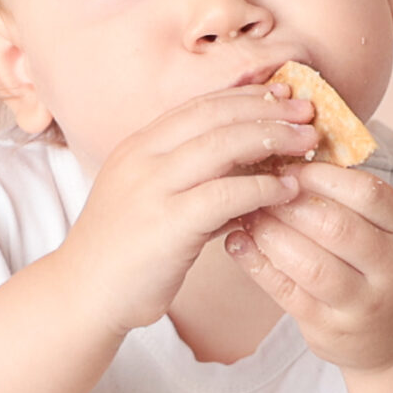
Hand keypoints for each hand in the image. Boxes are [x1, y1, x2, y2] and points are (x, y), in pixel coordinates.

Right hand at [51, 85, 319, 337]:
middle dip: (266, 110)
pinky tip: (287, 190)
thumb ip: (198, 183)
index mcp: (139, 146)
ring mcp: (151, 188)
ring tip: (306, 145)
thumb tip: (251, 173)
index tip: (284, 98)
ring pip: (221, 145)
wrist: (84, 295)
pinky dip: (261, 187)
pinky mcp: (166, 224)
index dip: (246, 97)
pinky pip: (224, 194)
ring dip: (271, 139)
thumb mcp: (156, 202)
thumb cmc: (125, 253)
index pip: (200, 106)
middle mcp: (142, 157)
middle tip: (307, 115)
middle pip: (215, 115)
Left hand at [223, 160, 392, 374]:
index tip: (289, 166)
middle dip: (289, 203)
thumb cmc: (386, 270)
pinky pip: (287, 293)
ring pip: (309, 264)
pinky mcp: (331, 331)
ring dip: (270, 234)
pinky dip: (257, 265)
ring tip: (247, 214)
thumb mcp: (391, 230)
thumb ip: (354, 200)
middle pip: (336, 227)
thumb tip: (292, 154)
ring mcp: (363, 305)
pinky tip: (238, 244)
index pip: (367, 193)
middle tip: (258, 187)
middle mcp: (392, 269)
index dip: (322, 176)